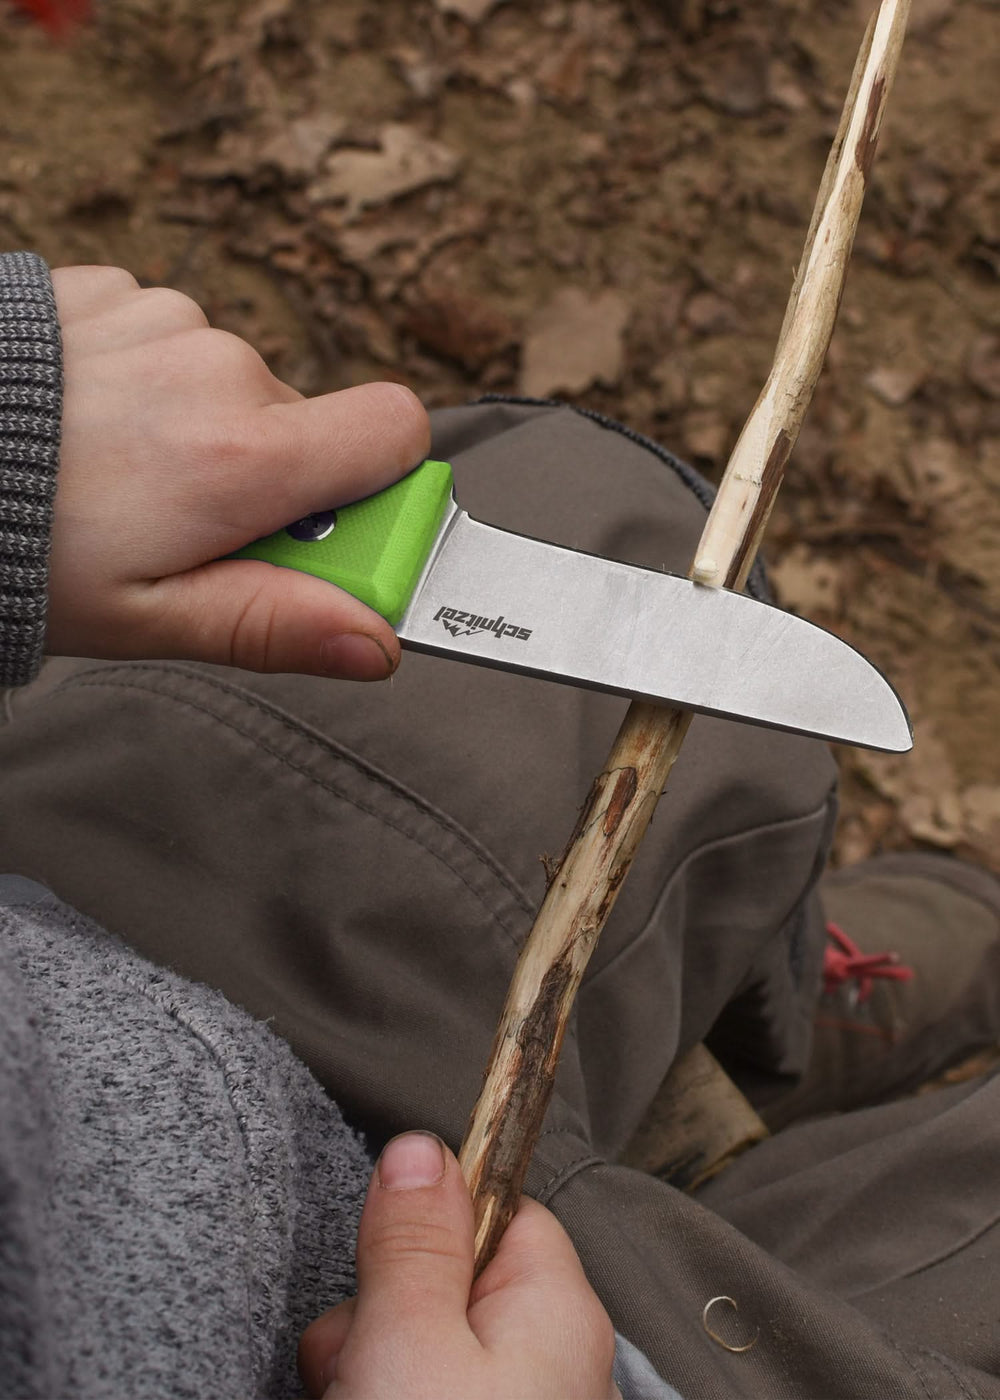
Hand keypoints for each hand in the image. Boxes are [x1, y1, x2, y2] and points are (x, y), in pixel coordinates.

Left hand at [47, 265, 429, 678]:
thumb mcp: (149, 619)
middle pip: (305, 427)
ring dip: (202, 433)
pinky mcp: (118, 292)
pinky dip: (152, 386)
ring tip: (116, 476)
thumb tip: (376, 642)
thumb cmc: (19, 549)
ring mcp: (166, 319)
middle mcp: (219, 370)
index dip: (385, 489)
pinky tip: (92, 425)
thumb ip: (273, 623)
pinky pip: (176, 345)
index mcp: (242, 457)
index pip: (398, 432)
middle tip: (181, 531)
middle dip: (268, 483)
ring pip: (236, 388)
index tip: (335, 539)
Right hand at [298, 1132, 619, 1399]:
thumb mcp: (407, 1344)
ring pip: (431, 1352)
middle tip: (355, 1365)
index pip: (497, 1207)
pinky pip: (433, 1393)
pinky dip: (393, 1396)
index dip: (426, 1221)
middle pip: (453, 1285)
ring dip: (375, 1368)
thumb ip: (412, 1243)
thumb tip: (419, 1148)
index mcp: (561, 1311)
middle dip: (384, 1311)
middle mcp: (561, 1362)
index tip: (376, 1256)